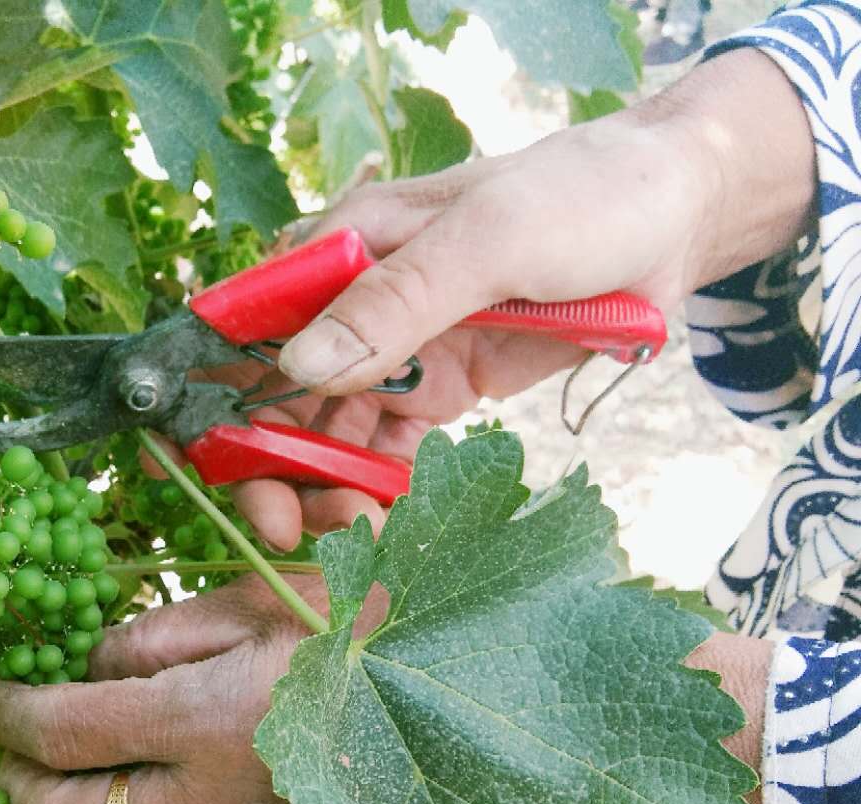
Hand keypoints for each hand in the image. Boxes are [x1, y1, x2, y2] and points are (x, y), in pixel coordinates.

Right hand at [210, 47, 813, 550]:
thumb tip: (296, 366)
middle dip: (269, 463)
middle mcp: (351, 305)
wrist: (671, 221)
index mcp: (339, 249)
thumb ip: (394, 303)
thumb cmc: (576, 200)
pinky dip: (380, 487)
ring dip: (326, 486)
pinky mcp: (438, 390)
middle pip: (275, 395)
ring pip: (328, 433)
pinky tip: (384, 521)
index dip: (209, 393)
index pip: (242, 322)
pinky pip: (389, 449)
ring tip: (349, 532)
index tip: (204, 466)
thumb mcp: (486, 239)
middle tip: (282, 527)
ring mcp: (395, 352)